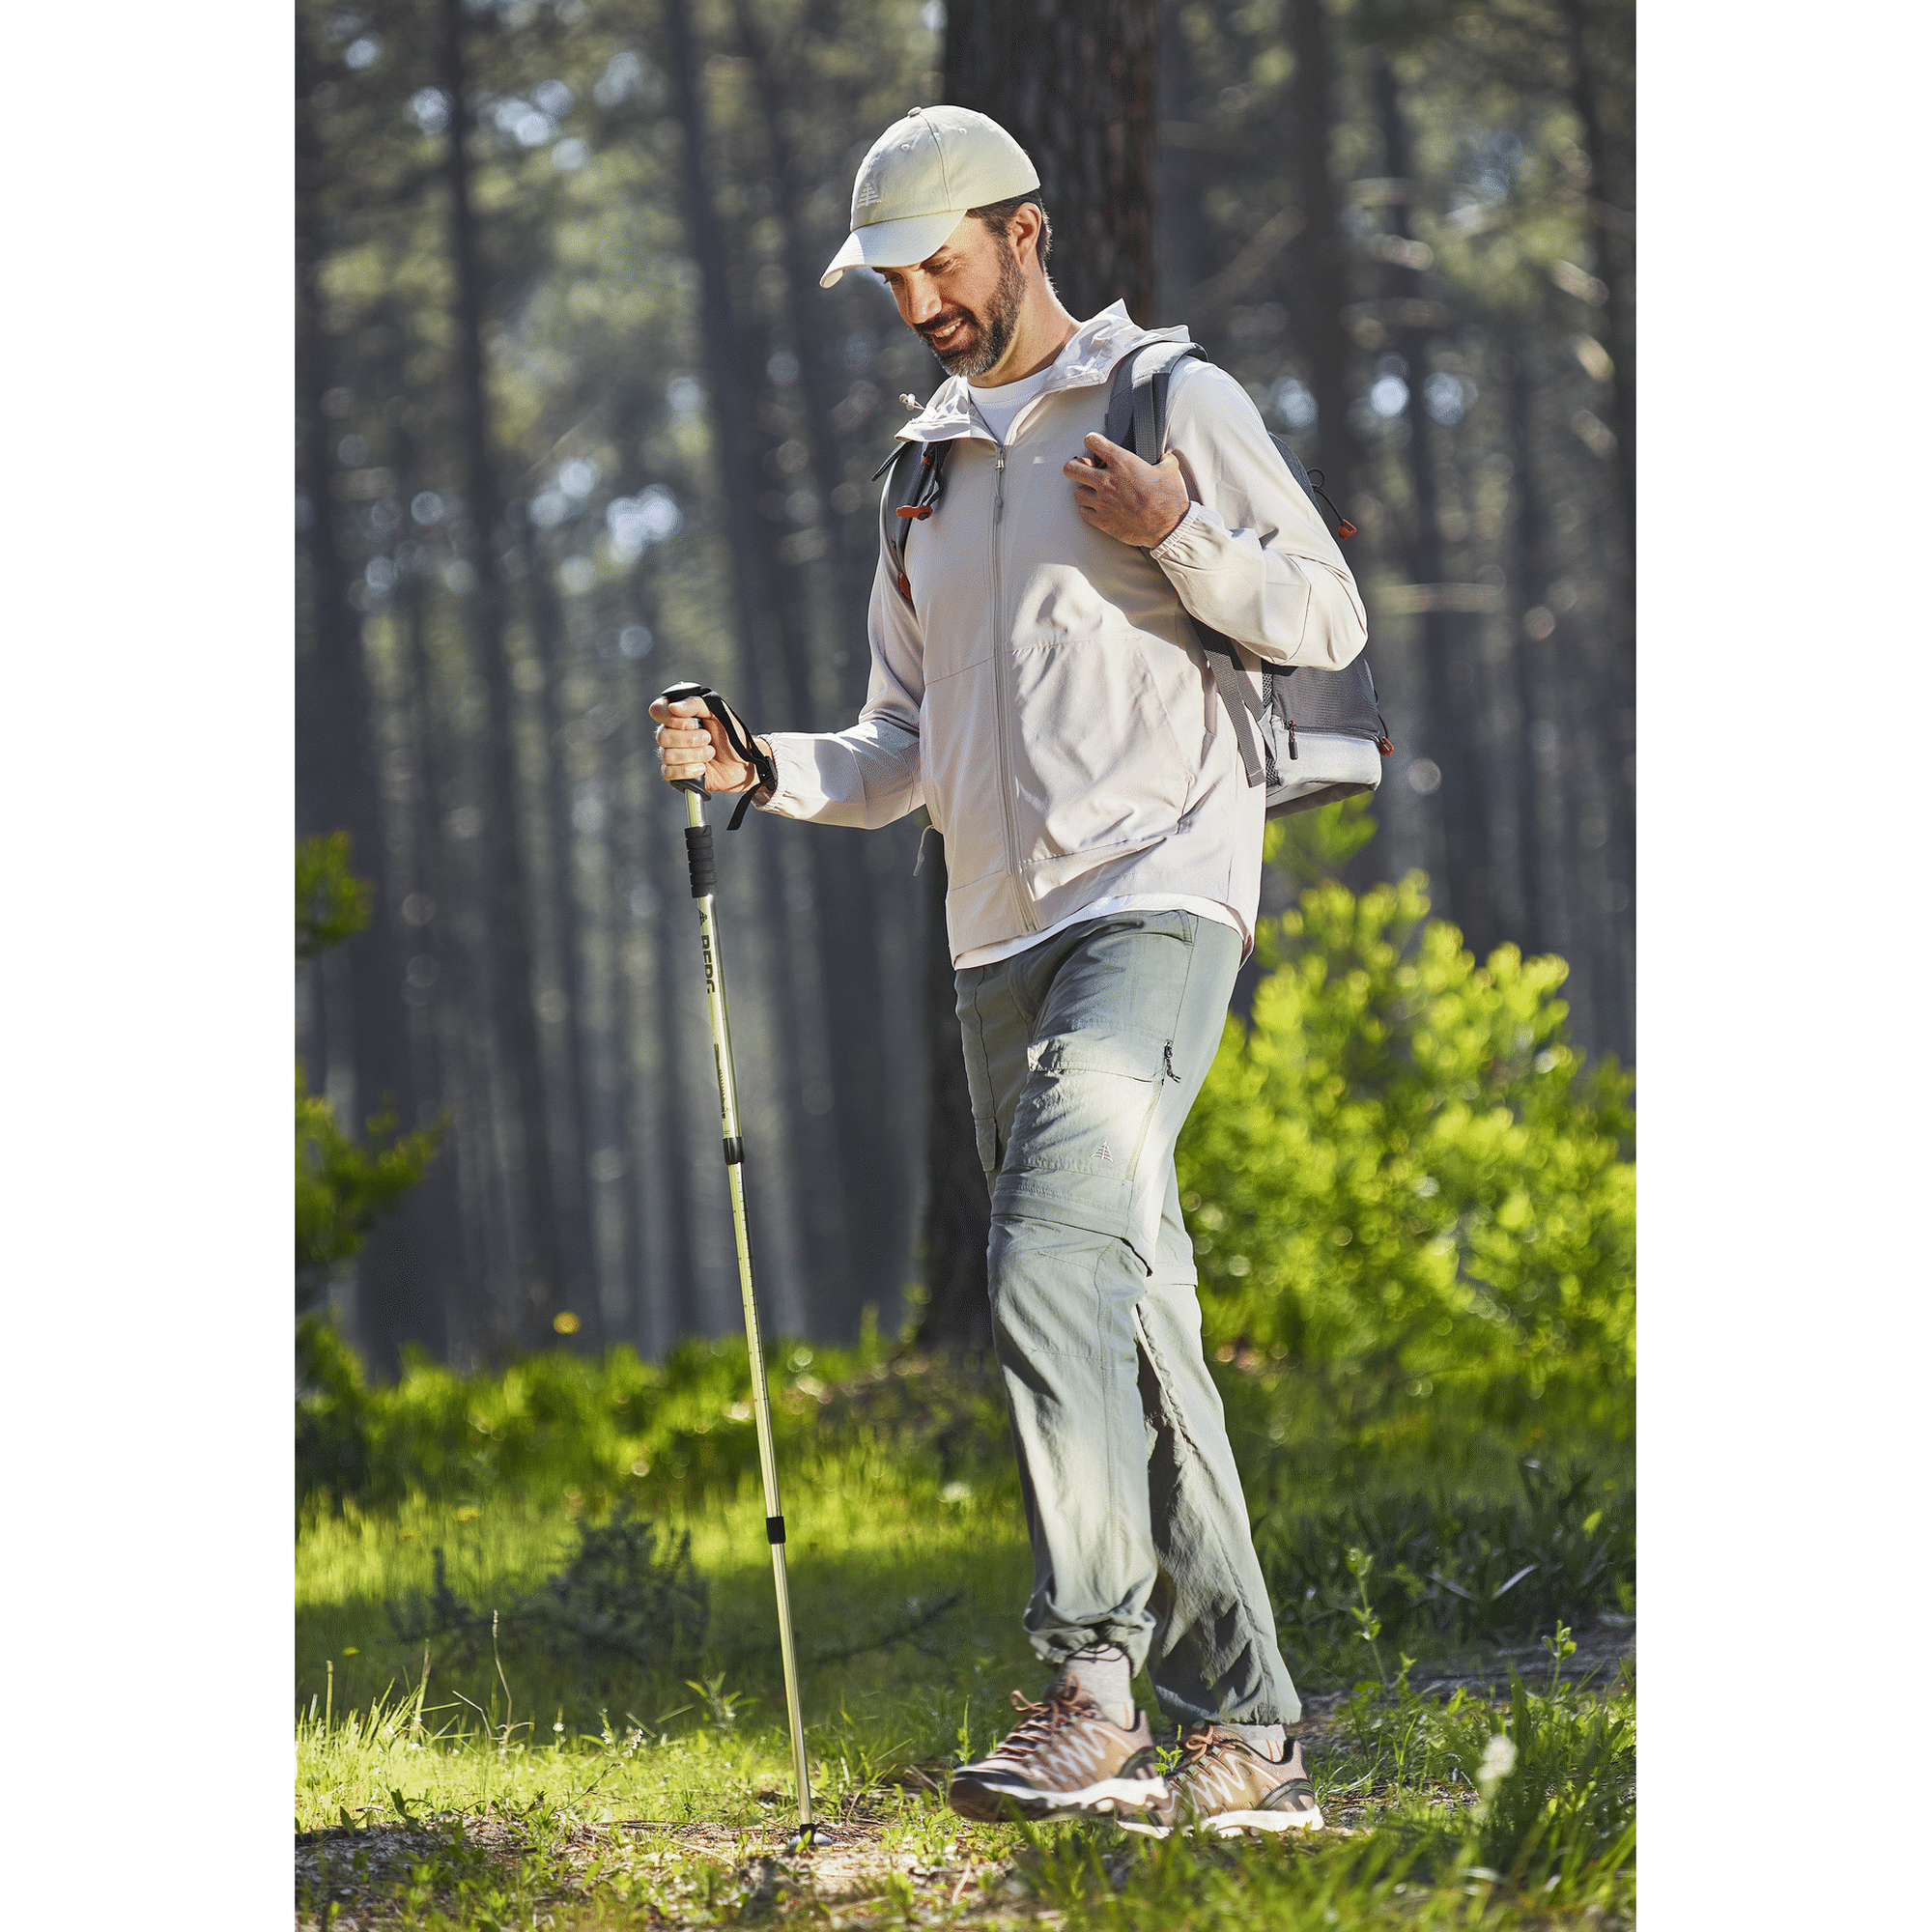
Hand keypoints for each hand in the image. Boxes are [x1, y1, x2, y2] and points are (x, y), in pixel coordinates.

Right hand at [649, 695, 768, 793]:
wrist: (745, 761)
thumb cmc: (732, 735)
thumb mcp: (718, 711)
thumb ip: (696, 704)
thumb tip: (674, 707)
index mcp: (679, 717)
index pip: (657, 711)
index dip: (671, 718)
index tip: (692, 722)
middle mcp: (672, 735)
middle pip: (662, 736)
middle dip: (690, 739)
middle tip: (708, 739)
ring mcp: (673, 755)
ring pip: (667, 755)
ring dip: (694, 755)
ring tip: (710, 753)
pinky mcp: (678, 774)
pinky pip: (669, 773)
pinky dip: (688, 770)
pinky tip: (703, 768)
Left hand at [1063, 434, 1190, 547]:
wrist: (1169, 527)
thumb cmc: (1169, 499)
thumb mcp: (1170, 469)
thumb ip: (1162, 459)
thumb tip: (1164, 458)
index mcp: (1121, 462)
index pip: (1092, 442)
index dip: (1092, 441)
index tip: (1095, 445)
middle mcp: (1107, 481)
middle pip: (1071, 468)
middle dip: (1076, 467)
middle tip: (1084, 469)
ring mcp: (1102, 502)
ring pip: (1077, 493)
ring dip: (1084, 491)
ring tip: (1094, 492)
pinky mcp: (1102, 521)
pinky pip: (1084, 513)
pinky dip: (1089, 510)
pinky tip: (1098, 508)